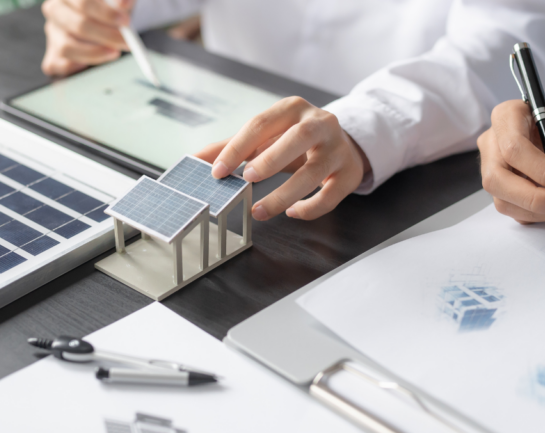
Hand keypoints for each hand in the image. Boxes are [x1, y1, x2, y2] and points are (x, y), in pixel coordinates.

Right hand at [41, 0, 129, 76]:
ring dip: (94, 53)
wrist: (97, 22)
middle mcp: (55, 11)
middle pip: (78, 26)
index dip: (106, 13)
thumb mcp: (112, 2)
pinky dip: (75, 67)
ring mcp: (52, 34)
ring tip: (114, 52)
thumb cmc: (104, 9)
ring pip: (67, 48)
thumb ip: (117, 3)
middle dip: (106, 36)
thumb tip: (124, 3)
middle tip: (126, 42)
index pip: (83, 3)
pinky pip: (59, 65)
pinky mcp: (52, 55)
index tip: (125, 22)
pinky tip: (91, 63)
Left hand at [195, 97, 370, 220]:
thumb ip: (232, 147)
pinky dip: (310, 208)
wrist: (342, 144)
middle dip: (271, 159)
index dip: (238, 148)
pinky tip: (293, 212)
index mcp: (293, 109)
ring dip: (285, 193)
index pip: (262, 124)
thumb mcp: (267, 137)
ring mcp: (338, 148)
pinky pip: (331, 195)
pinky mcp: (349, 172)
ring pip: (315, 171)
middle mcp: (320, 123)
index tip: (218, 171)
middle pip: (298, 137)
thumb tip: (194, 160)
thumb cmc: (296, 141)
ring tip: (260, 210)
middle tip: (247, 178)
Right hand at [477, 97, 544, 222]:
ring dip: (540, 211)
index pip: (514, 149)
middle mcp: (492, 143)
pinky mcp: (502, 188)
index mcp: (508, 116)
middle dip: (536, 199)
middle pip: (497, 180)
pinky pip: (514, 210)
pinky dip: (539, 215)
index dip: (544, 171)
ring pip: (503, 200)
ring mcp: (493, 168)